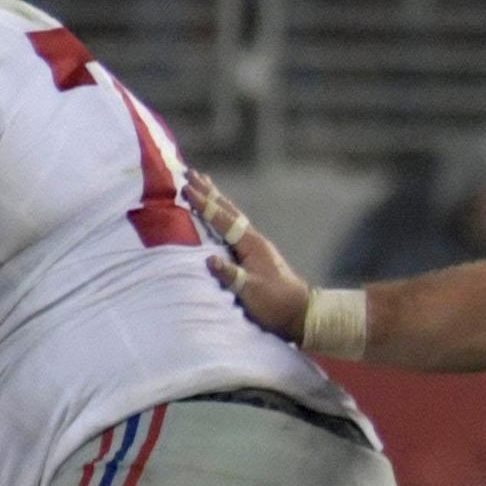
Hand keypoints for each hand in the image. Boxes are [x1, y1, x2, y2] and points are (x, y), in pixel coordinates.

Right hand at [186, 171, 310, 340]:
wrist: (299, 313)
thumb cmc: (276, 303)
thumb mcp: (251, 291)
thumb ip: (231, 275)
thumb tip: (208, 259)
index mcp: (251, 244)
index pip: (223, 219)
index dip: (203, 203)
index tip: (185, 187)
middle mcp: (253, 240)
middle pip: (227, 210)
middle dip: (208, 192)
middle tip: (190, 172)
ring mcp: (254, 246)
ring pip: (231, 216)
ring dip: (216, 199)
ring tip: (204, 183)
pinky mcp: (253, 255)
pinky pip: (233, 228)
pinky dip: (222, 217)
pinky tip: (218, 217)